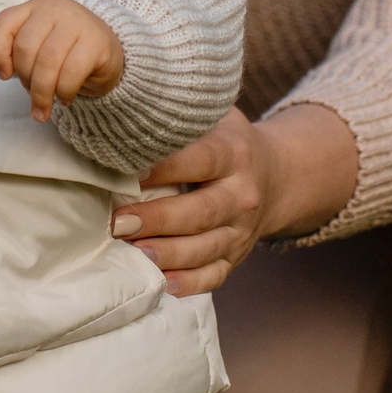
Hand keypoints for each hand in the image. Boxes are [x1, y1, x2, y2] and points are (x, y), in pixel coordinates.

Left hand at [0, 0, 124, 120]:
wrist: (109, 51)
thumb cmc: (66, 51)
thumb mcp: (38, 45)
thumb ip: (18, 52)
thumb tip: (6, 73)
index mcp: (34, 7)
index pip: (3, 23)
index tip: (5, 76)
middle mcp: (54, 9)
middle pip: (25, 48)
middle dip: (25, 79)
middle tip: (33, 94)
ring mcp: (77, 22)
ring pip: (47, 62)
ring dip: (42, 93)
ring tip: (43, 108)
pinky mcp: (96, 42)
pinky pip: (71, 73)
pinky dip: (64, 92)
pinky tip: (65, 99)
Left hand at [106, 105, 360, 295]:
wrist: (275, 176)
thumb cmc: (226, 141)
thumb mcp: (214, 118)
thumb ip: (180, 115)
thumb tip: (125, 109)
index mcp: (234, 154)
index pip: (200, 161)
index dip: (165, 167)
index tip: (128, 172)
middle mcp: (241, 195)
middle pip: (200, 212)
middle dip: (157, 219)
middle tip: (116, 221)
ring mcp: (241, 231)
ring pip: (205, 248)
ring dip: (167, 254)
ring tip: (133, 252)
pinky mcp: (235, 256)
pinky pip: (214, 276)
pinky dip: (189, 283)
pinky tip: (162, 283)